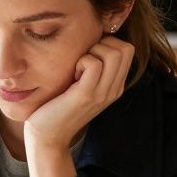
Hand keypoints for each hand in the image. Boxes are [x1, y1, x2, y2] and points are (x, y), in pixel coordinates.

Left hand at [24, 36, 133, 153]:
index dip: (107, 43)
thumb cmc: (58, 105)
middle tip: (83, 59)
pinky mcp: (86, 96)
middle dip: (102, 44)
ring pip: (114, 53)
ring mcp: (102, 93)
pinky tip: (72, 75)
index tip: (88, 56)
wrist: (48, 135)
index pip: (128, 50)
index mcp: (115, 86)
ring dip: (92, 52)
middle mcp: (114, 90)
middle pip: (125, 48)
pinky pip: (94, 63)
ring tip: (78, 68)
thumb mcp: (82, 85)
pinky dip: (81, 61)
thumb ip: (93, 68)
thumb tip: (92, 40)